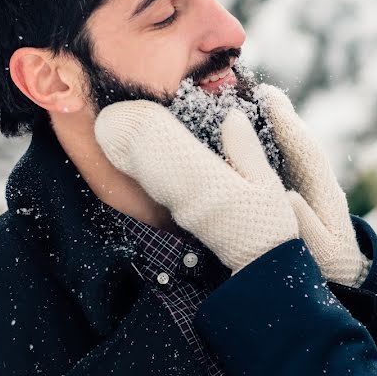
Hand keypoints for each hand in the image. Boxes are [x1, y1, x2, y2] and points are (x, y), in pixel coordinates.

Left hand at [95, 101, 298, 272]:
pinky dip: (138, 168)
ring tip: (111, 129)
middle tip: (109, 114)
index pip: (167, 148)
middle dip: (126, 136)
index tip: (132, 108)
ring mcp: (178, 208)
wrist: (258, 267)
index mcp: (206, 182)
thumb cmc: (267, 225)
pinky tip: (129, 157)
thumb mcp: (267, 185)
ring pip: (144, 175)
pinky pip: (152, 187)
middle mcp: (184, 195)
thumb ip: (247, 150)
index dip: (146, 126)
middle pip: (146, 161)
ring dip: (127, 152)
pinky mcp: (178, 216)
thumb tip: (232, 117)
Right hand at [258, 85, 370, 285]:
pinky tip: (256, 132)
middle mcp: (320, 182)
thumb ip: (307, 226)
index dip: (288, 124)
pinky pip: (288, 161)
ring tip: (255, 102)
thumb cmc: (334, 267)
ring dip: (278, 125)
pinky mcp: (303, 191)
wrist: (350, 275)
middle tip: (261, 90)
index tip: (271, 99)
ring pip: (295, 148)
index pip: (306, 152)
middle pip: (301, 142)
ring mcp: (312, 185)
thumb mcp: (322, 253)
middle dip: (283, 116)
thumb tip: (289, 197)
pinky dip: (275, 143)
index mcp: (325, 193)